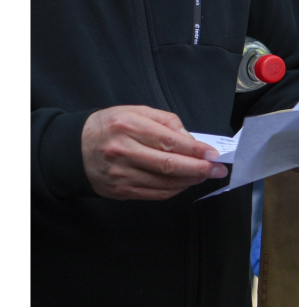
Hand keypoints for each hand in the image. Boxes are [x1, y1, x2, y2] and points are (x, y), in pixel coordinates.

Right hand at [80, 105, 222, 200]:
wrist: (74, 148)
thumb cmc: (110, 126)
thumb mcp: (137, 111)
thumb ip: (166, 122)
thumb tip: (191, 139)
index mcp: (129, 127)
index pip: (170, 141)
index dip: (195, 150)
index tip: (213, 154)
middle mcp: (122, 152)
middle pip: (168, 165)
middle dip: (198, 169)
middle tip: (217, 170)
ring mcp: (119, 174)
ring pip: (161, 183)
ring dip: (187, 181)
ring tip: (203, 176)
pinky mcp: (118, 191)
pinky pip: (150, 194)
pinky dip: (171, 191)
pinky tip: (183, 184)